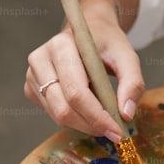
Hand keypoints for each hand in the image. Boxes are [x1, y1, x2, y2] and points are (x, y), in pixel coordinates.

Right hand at [24, 0, 143, 142]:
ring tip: (104, 117)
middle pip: (64, 109)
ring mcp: (32, 75)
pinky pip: (53, 115)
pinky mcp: (32, 89)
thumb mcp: (127, 57)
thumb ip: (132, 84)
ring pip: (58, 116)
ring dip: (85, 125)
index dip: (97, 117)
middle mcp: (40, 60)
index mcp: (60, 46)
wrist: (89, 31)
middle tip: (114, 131)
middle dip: (91, 125)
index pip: (76, 93)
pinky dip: (74, 120)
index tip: (118, 132)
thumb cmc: (107, 43)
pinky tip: (87, 108)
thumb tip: (126, 114)